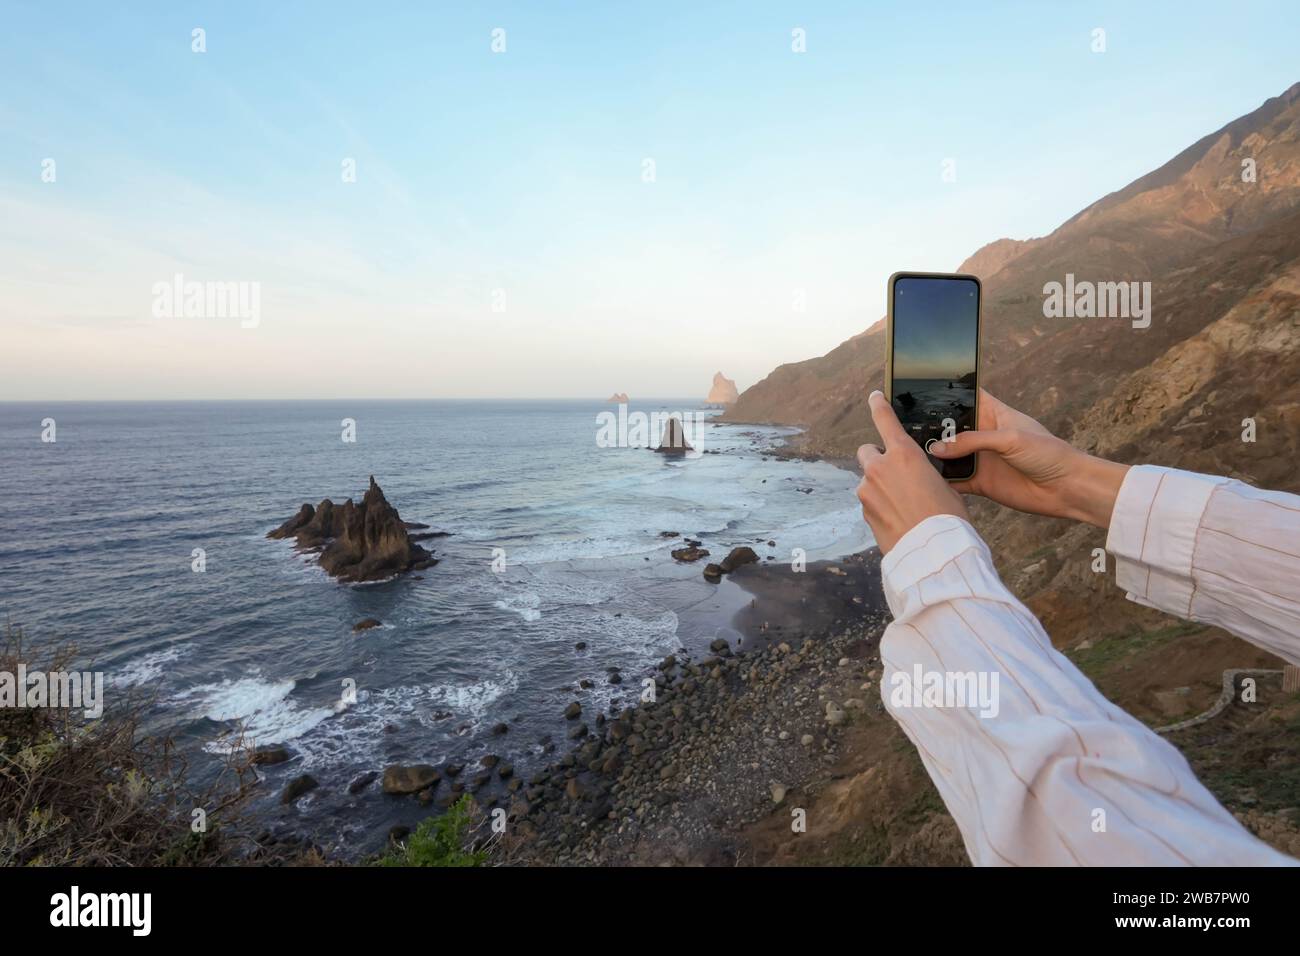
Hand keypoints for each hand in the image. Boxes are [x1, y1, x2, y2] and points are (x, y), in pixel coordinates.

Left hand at [856, 390, 969, 553]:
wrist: (933, 553)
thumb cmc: (948, 518)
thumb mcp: (943, 485)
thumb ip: (922, 473)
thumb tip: (915, 478)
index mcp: (904, 454)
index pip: (885, 419)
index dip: (878, 405)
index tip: (874, 397)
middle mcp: (879, 468)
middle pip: (867, 452)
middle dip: (877, 459)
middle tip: (895, 473)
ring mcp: (867, 490)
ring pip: (868, 481)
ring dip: (880, 488)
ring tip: (903, 506)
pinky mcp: (863, 512)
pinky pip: (870, 503)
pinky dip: (880, 507)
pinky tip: (899, 520)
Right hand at [927, 388, 1129, 527]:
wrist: (1066, 488)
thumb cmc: (1047, 453)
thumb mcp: (1010, 438)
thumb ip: (973, 441)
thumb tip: (939, 448)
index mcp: (993, 414)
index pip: (966, 396)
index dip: (946, 391)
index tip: (920, 388)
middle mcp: (983, 435)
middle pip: (950, 427)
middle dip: (930, 427)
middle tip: (903, 427)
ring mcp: (980, 459)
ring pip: (948, 454)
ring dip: (933, 454)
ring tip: (907, 452)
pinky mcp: (979, 482)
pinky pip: (954, 480)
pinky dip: (941, 480)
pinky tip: (923, 479)